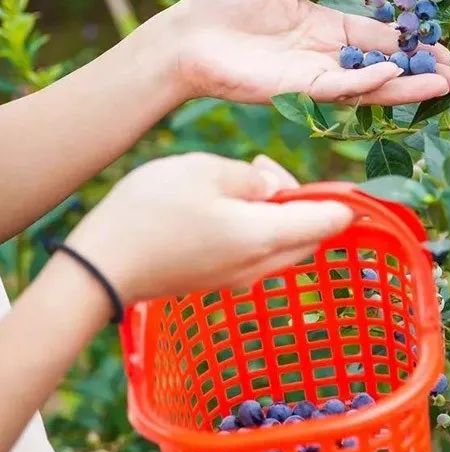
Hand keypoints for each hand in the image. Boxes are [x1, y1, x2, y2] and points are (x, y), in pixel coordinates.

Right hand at [65, 153, 351, 303]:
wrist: (103, 266)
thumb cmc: (152, 211)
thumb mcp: (204, 171)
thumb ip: (250, 178)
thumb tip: (272, 188)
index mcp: (267, 236)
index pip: (330, 222)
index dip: (343, 199)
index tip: (340, 180)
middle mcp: (262, 265)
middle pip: (311, 236)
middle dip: (302, 200)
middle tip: (261, 171)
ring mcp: (241, 277)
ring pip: (284, 245)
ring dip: (278, 214)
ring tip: (239, 182)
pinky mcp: (220, 280)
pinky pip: (259, 254)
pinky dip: (258, 229)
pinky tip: (224, 206)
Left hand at [170, 0, 449, 105]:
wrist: (187, 35)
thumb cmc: (223, 1)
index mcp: (324, 26)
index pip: (377, 35)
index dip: (409, 40)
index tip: (442, 42)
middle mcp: (326, 55)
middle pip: (383, 64)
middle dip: (421, 70)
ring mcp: (314, 76)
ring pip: (370, 84)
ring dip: (407, 85)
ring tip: (446, 85)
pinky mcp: (298, 90)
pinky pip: (341, 88)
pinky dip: (368, 83)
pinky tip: (395, 73)